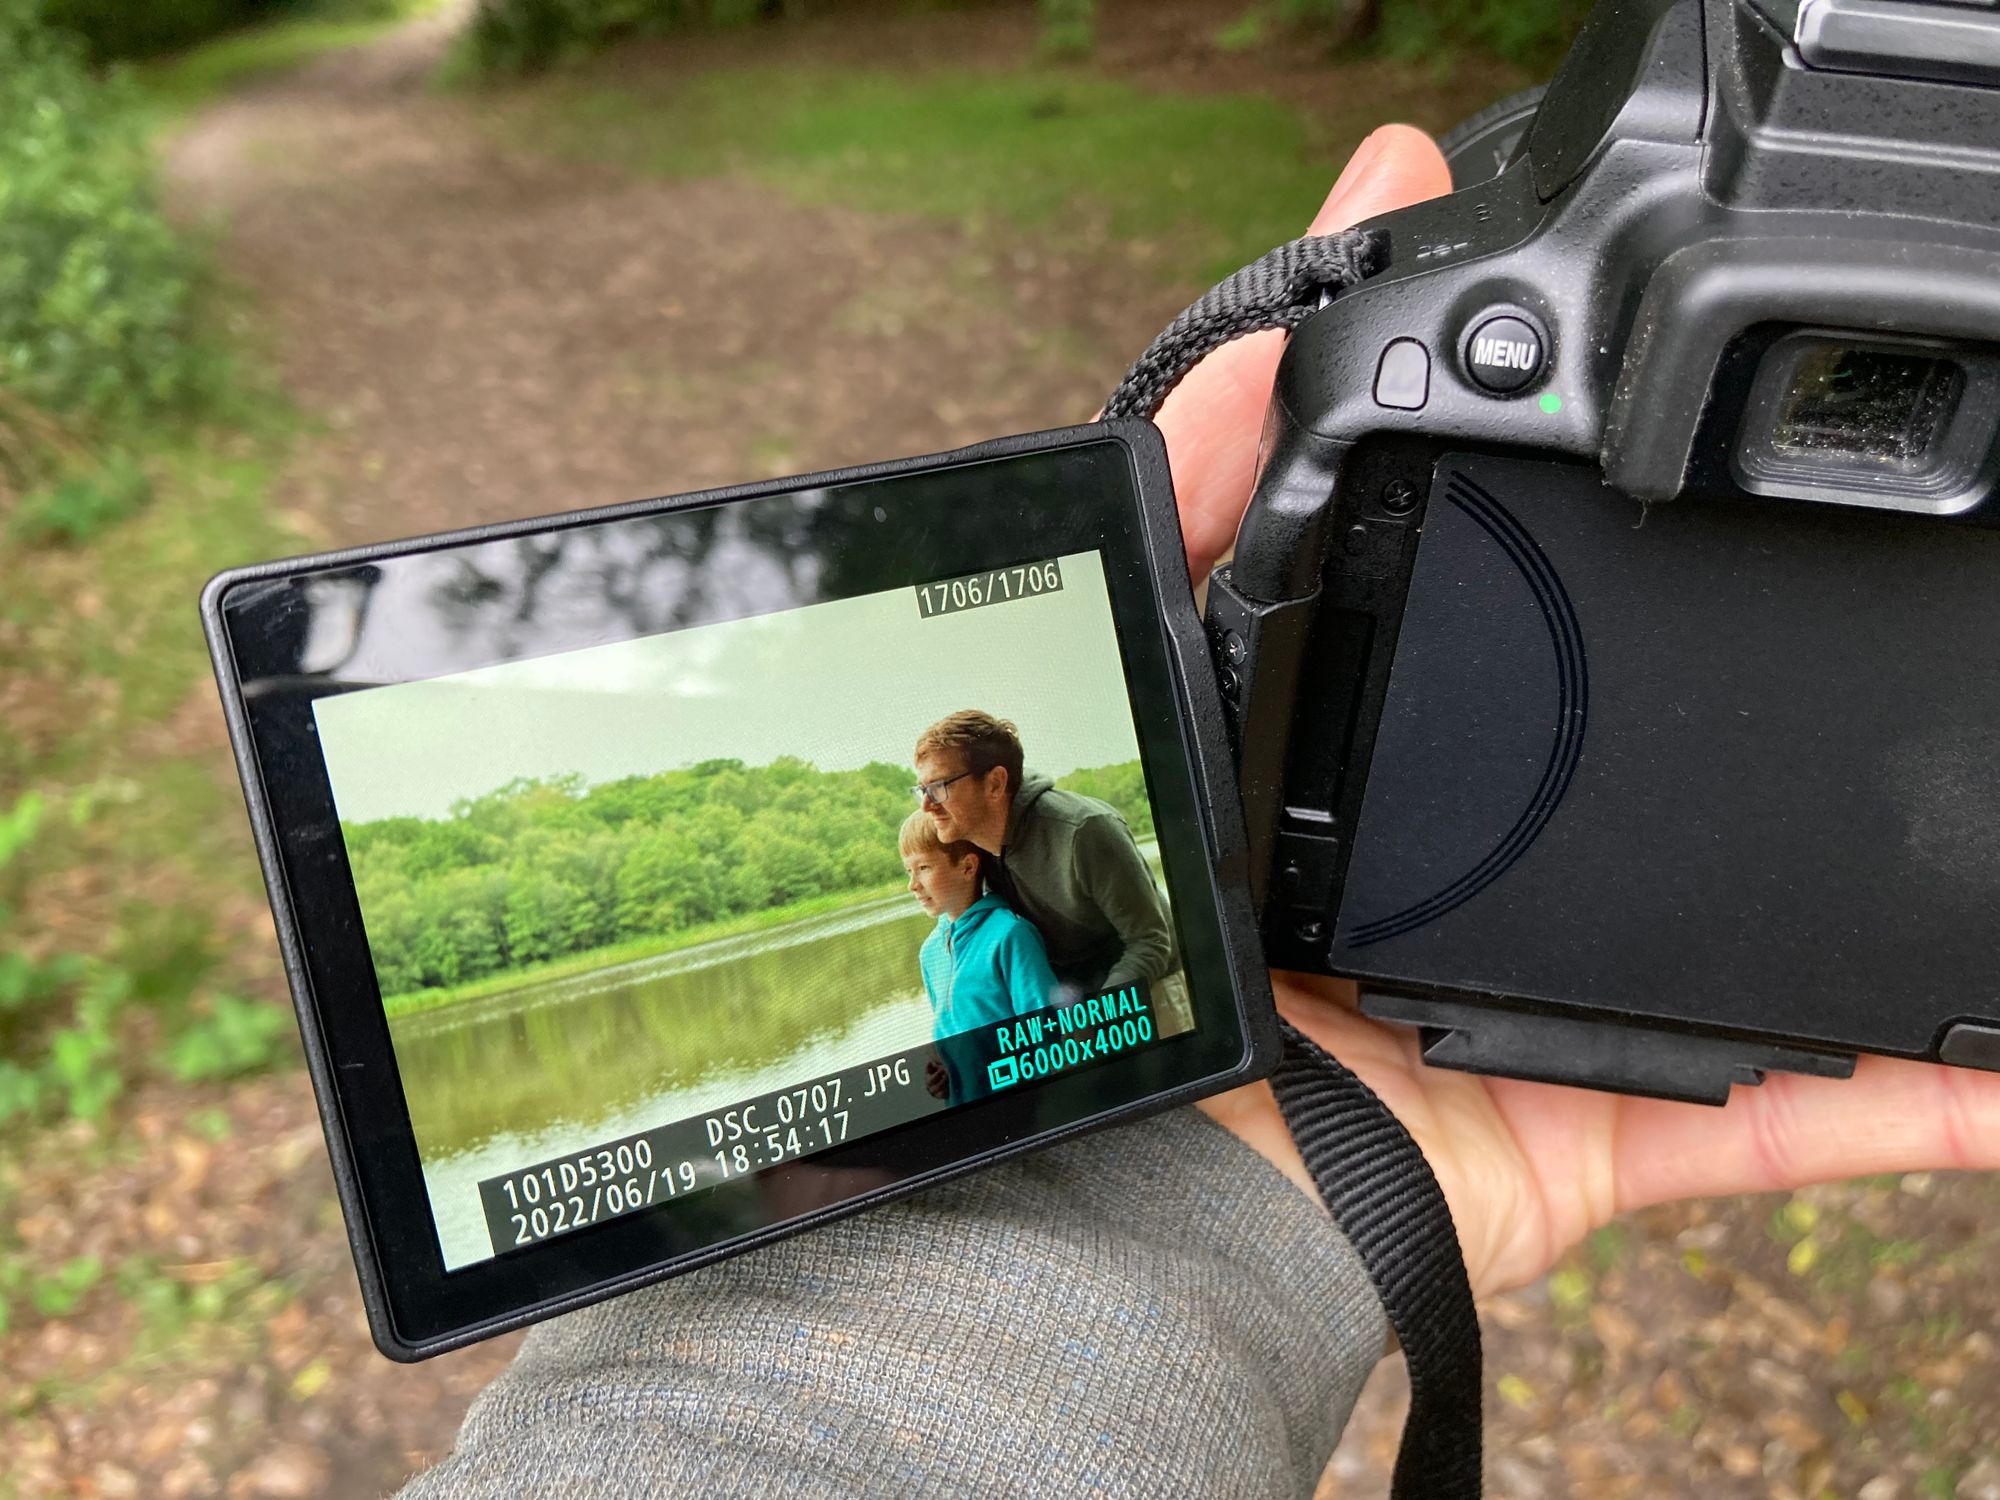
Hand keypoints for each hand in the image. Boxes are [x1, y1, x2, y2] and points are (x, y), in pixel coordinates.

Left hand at [1176, 125, 1999, 1299]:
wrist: (1179, 1180)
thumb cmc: (1157, 934)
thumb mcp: (1154, 672)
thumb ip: (1195, 498)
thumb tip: (1283, 320)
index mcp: (1414, 754)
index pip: (1554, 626)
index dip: (1640, 549)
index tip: (1746, 456)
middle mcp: (1511, 867)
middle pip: (1693, 771)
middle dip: (1808, 712)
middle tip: (1918, 634)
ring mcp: (1581, 999)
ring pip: (1779, 933)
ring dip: (1890, 889)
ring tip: (1993, 827)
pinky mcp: (1626, 1121)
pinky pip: (1804, 1114)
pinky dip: (1923, 1092)